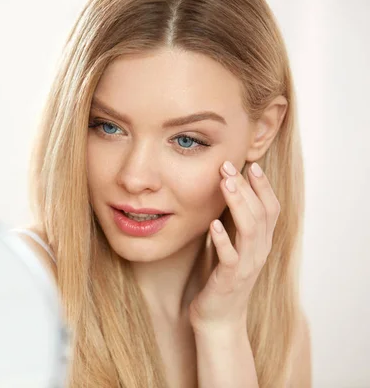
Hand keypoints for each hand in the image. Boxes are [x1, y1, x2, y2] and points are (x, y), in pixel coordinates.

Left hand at [189, 160, 280, 333]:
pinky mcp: (230, 279)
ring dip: (238, 204)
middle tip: (229, 166)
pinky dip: (223, 239)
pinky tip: (213, 224)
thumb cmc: (222, 279)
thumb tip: (226, 197)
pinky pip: (230, 257)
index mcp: (261, 243)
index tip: (251, 164)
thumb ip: (234, 227)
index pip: (271, 209)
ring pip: (250, 230)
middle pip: (262, 213)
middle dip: (247, 187)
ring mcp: (247, 266)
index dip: (264, 187)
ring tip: (226, 184)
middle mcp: (259, 252)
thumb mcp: (233, 248)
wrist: (218, 319)